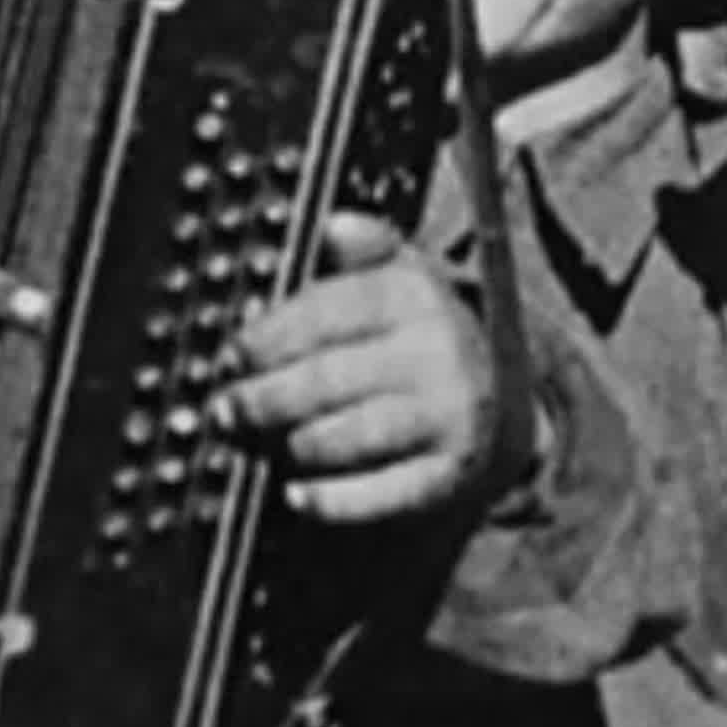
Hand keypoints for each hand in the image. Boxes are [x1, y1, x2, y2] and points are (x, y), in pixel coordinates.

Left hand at [218, 213, 495, 526]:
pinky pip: (383, 495)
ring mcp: (445, 418)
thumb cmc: (421, 330)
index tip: (232, 356)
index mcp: (413, 296)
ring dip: (290, 444)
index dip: (266, 338)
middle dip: (262, 398)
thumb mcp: (402, 273)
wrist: (500, 392)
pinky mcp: (450, 474)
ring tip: (257, 443)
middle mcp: (435, 355)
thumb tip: (333, 225)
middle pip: (327, 380)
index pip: (324, 313)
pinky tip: (296, 496)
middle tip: (225, 410)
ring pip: (349, 437)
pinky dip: (333, 501)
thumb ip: (362, 248)